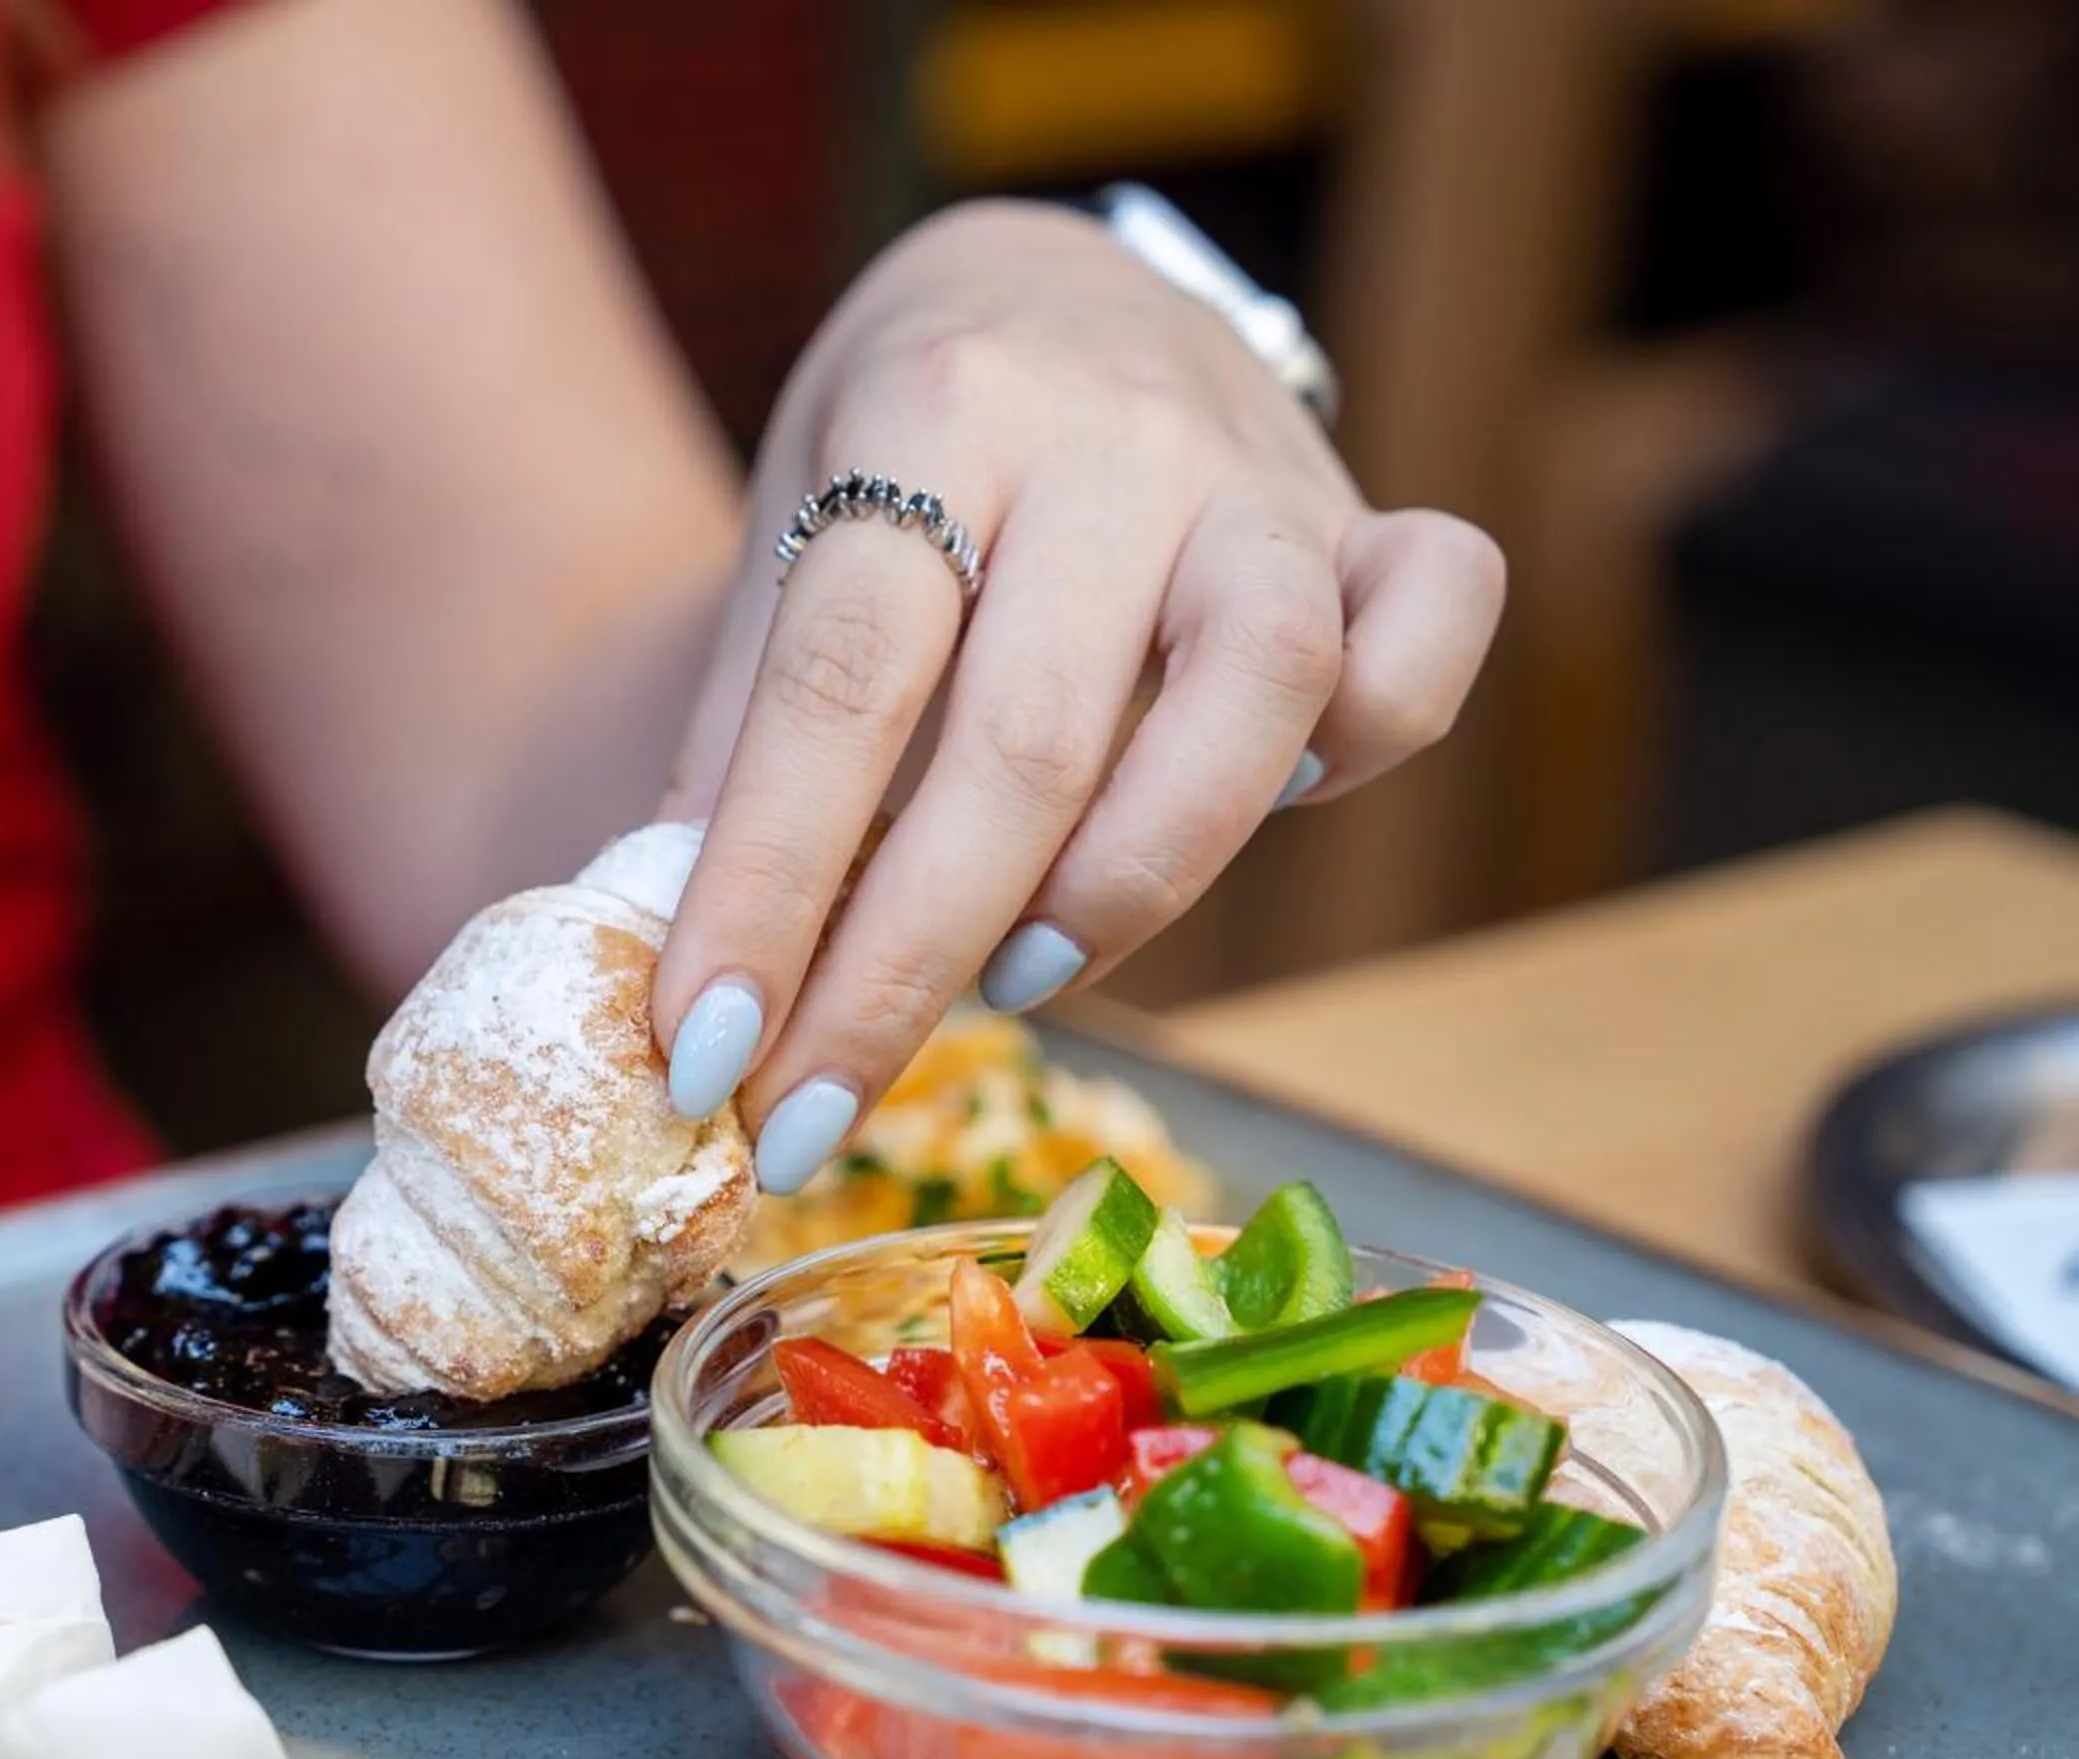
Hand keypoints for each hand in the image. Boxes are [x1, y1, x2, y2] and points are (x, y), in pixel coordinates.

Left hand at [650, 199, 1503, 1193]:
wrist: (1043, 290)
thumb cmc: (898, 457)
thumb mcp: (788, 543)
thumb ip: (750, 732)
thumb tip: (686, 951)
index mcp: (932, 416)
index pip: (840, 686)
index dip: (768, 887)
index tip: (705, 1054)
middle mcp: (1112, 436)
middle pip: (1029, 738)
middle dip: (905, 967)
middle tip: (810, 1114)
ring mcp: (1260, 475)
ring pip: (1259, 693)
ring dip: (1127, 883)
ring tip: (1012, 982)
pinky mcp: (1370, 519)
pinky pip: (1427, 633)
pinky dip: (1367, 743)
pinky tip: (1254, 817)